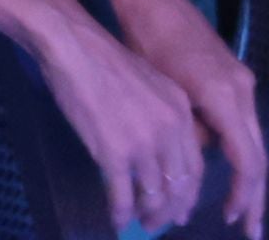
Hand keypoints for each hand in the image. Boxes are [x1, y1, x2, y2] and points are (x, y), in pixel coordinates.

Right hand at [27, 15, 205, 237]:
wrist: (74, 46)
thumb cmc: (104, 60)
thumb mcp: (150, 83)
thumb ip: (163, 116)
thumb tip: (158, 151)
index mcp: (181, 111)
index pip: (195, 167)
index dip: (188, 195)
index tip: (181, 210)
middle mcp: (170, 130)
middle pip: (179, 186)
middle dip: (169, 211)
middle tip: (157, 224)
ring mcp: (143, 143)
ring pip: (153, 194)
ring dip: (146, 214)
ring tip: (136, 221)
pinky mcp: (114, 153)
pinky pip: (123, 195)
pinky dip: (121, 213)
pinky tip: (116, 219)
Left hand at [112, 0, 268, 239]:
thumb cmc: (146, 40)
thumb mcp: (162, 94)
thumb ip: (185, 132)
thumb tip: (193, 164)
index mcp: (226, 96)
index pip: (247, 160)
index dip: (242, 194)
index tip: (232, 220)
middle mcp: (242, 89)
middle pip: (258, 155)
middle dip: (255, 195)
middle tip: (250, 231)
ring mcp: (240, 80)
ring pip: (251, 140)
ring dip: (246, 176)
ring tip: (237, 208)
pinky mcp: (232, 76)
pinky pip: (241, 123)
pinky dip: (236, 150)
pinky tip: (224, 169)